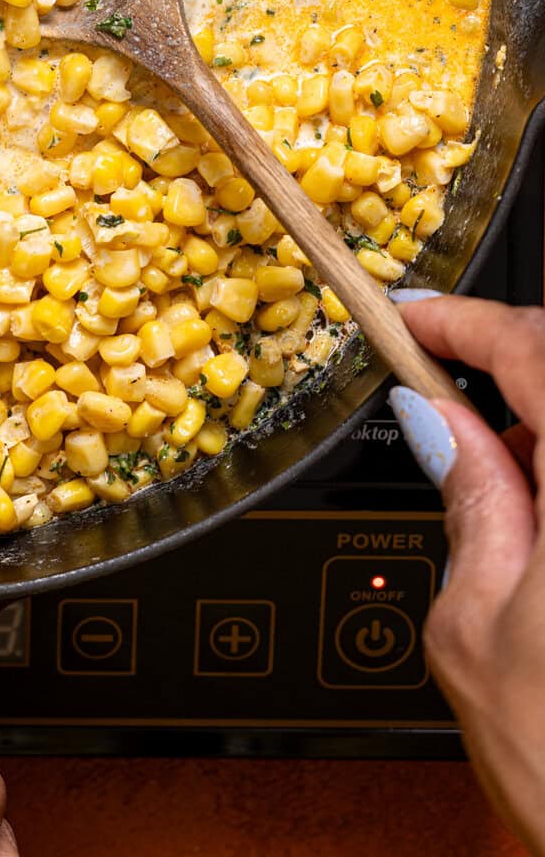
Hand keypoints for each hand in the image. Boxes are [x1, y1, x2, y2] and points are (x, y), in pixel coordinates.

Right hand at [391, 293, 544, 853]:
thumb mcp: (476, 627)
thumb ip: (469, 500)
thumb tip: (437, 418)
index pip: (534, 348)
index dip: (464, 319)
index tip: (411, 316)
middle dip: (506, 364)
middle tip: (435, 392)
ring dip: (544, 423)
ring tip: (492, 476)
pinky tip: (542, 513)